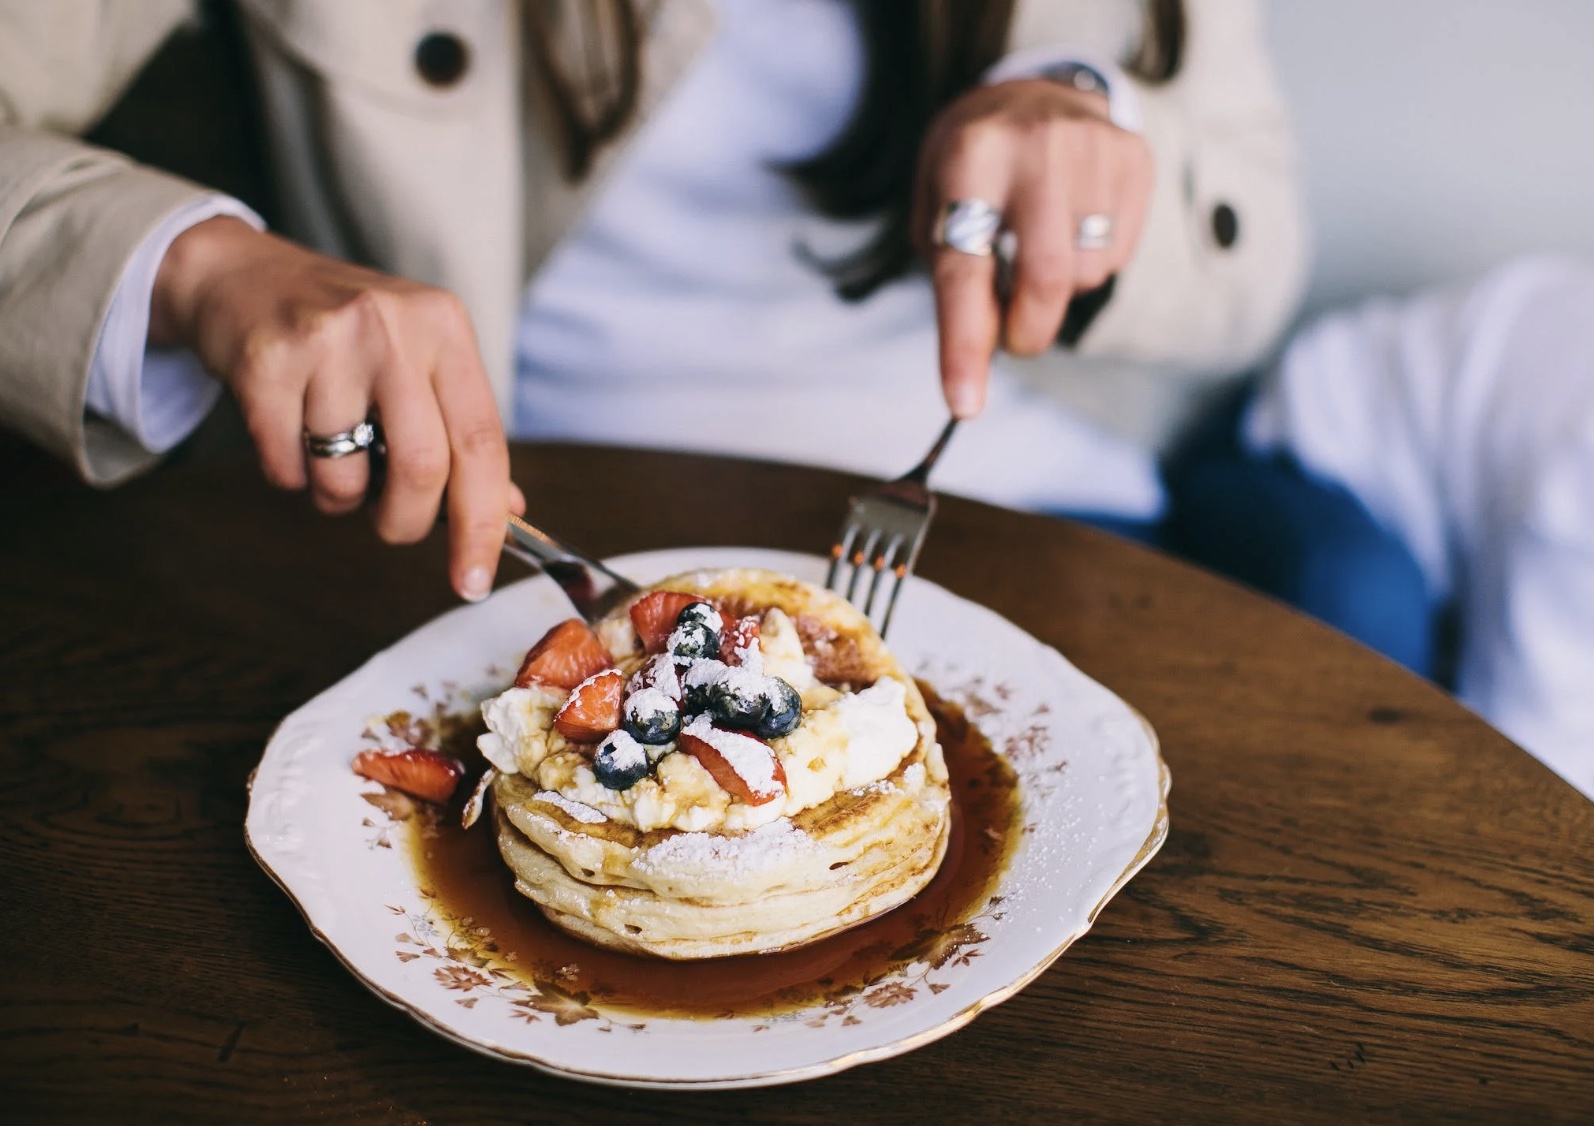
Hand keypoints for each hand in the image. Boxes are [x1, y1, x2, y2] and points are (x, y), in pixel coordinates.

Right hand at [149, 217, 523, 600]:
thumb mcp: (417, 361)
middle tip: (390, 524)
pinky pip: (286, 467)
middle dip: (405, 522)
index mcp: (444, 329)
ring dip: (338, 496)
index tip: (474, 580)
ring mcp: (327, 341)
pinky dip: (289, 475)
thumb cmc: (344, 334)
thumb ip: (461, 433)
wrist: (241, 275)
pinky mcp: (265, 361)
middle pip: (421, 469)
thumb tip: (508, 511)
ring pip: (345, 477)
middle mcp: (393, 327)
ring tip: (329, 455)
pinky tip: (287, 431)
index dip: (483, 524)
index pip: (483, 444)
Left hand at [915, 78, 1154, 416]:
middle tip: (1015, 338)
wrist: (1036, 87)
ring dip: (1057, 289)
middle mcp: (1035, 149)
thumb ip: (956, 279)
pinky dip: (1089, 262)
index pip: (964, 269)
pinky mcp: (1135, 160)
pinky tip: (1072, 226)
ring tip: (1038, 245)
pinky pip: (1116, 254)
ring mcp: (1094, 150)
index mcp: (969, 159)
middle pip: (1045, 279)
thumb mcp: (937, 205)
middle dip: (1029, 331)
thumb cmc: (973, 165)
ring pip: (1085, 273)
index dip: (963, 344)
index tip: (965, 404)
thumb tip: (987, 351)